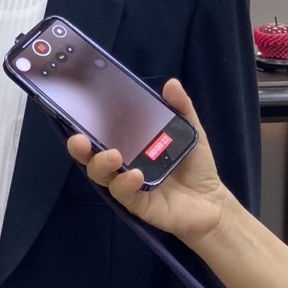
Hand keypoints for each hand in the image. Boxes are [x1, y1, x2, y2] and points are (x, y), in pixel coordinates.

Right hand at [65, 78, 229, 246]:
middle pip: (90, 156)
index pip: (99, 132)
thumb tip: (172, 83)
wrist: (212, 201)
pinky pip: (124, 194)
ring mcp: (126, 184)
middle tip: (79, 139)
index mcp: (128, 144)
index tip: (75, 110)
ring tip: (113, 156)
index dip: (84, 123)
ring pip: (101, 176)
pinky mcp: (137, 203)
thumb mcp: (190, 131)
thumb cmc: (194, 165)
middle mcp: (121, 164)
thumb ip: (181, 108)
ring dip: (101, 164)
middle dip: (79, 147)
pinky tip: (135, 175)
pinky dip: (125, 183)